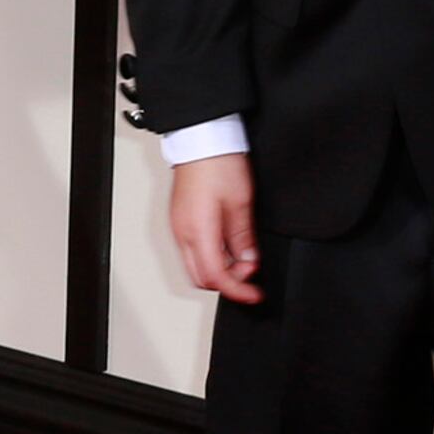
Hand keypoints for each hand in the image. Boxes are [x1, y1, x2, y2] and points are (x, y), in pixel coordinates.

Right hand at [166, 153, 262, 305]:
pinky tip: (227, 248)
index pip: (215, 276)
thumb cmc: (218, 163)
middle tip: (250, 273)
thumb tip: (249, 261)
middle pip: (201, 278)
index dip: (237, 290)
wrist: (201, 139)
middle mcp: (183, 232)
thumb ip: (244, 238)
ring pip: (195, 266)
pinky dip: (211, 258)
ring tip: (241, 259)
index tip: (254, 294)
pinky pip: (192, 251)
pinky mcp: (180, 220)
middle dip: (227, 283)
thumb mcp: (242, 203)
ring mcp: (178, 227)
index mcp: (198, 230)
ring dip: (219, 271)